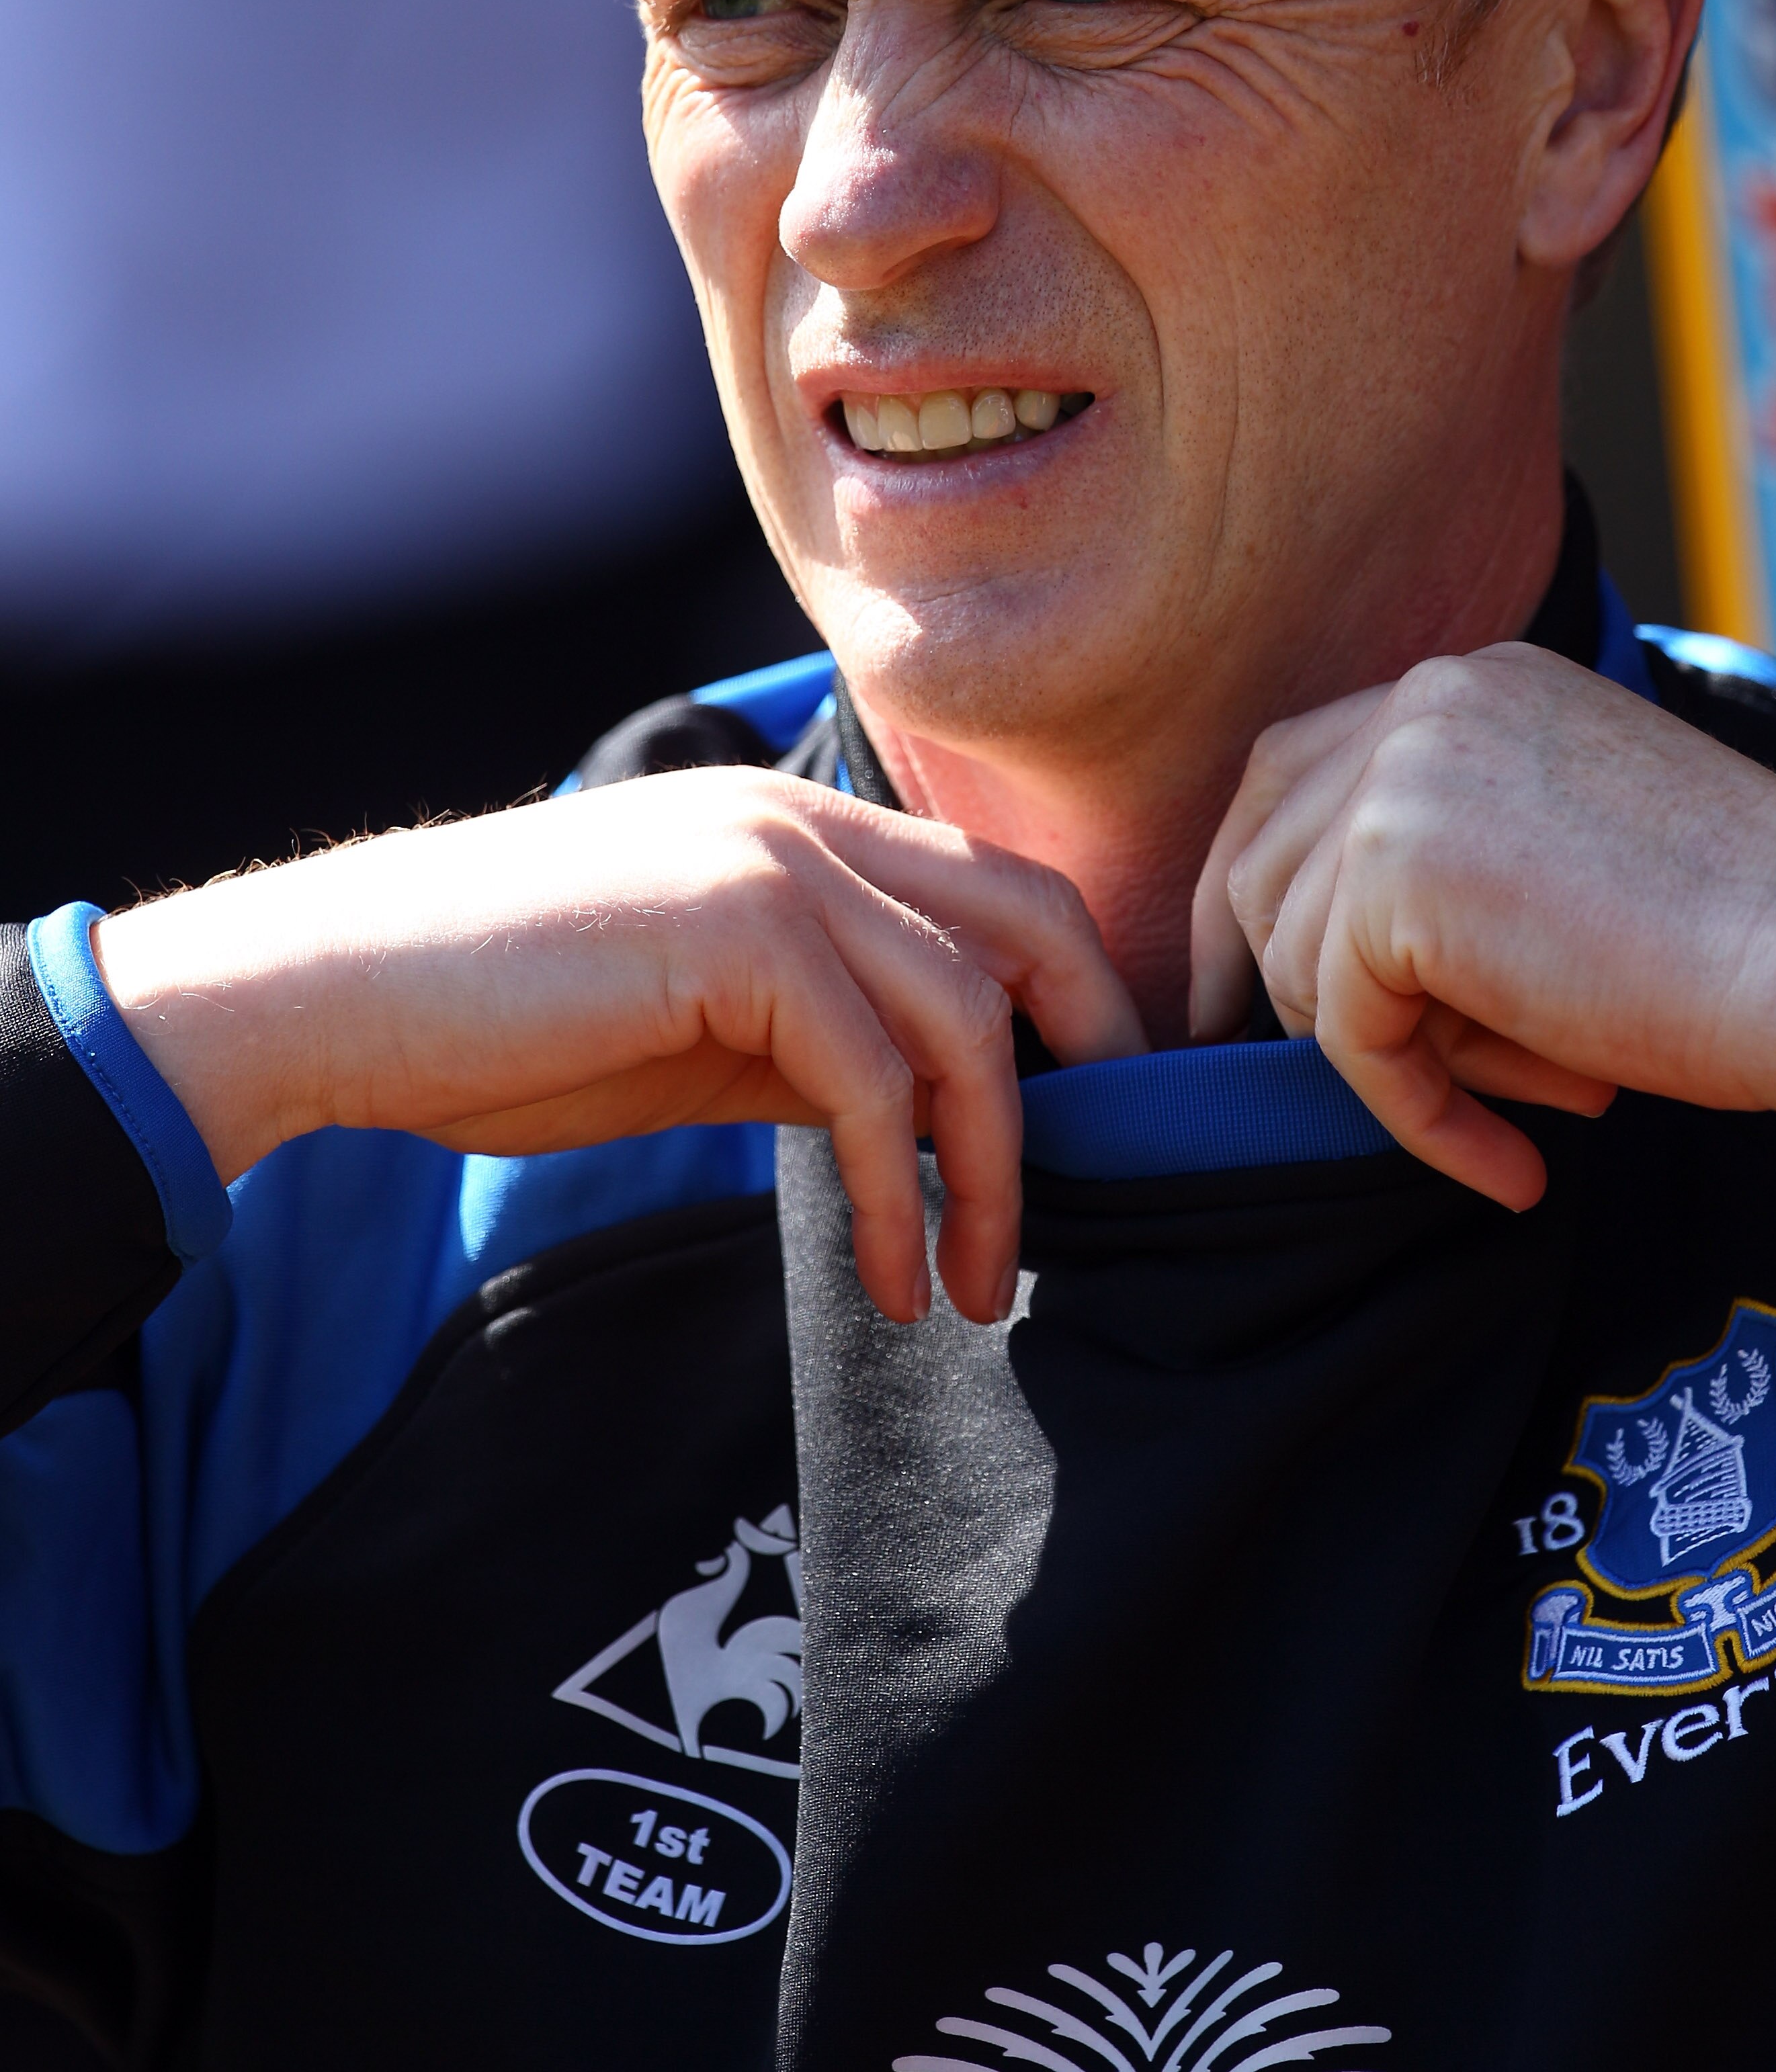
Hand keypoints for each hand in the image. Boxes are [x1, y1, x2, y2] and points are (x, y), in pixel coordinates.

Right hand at [93, 772, 1143, 1325]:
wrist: (338, 996)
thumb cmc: (500, 1020)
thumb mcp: (696, 1024)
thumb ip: (811, 1038)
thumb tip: (919, 1116)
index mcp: (800, 826)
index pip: (999, 888)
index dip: (1074, 997)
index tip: (1088, 1123)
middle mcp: (805, 820)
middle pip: (1032, 918)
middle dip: (1095, 1056)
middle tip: (1105, 1189)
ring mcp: (772, 864)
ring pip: (967, 1015)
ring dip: (994, 1172)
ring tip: (976, 1286)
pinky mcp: (733, 933)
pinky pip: (875, 1081)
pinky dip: (903, 1196)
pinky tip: (891, 1278)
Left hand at [1189, 644, 1775, 1209]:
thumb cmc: (1734, 931)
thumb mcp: (1559, 853)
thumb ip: (1446, 864)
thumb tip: (1306, 972)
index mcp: (1464, 683)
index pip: (1289, 777)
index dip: (1262, 896)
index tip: (1259, 999)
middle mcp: (1420, 703)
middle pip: (1257, 859)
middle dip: (1281, 985)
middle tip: (1349, 1083)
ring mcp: (1399, 779)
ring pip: (1296, 956)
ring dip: (1396, 1053)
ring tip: (1534, 1090)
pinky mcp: (1395, 876)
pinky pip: (1345, 1034)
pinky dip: (1416, 1117)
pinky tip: (1506, 1166)